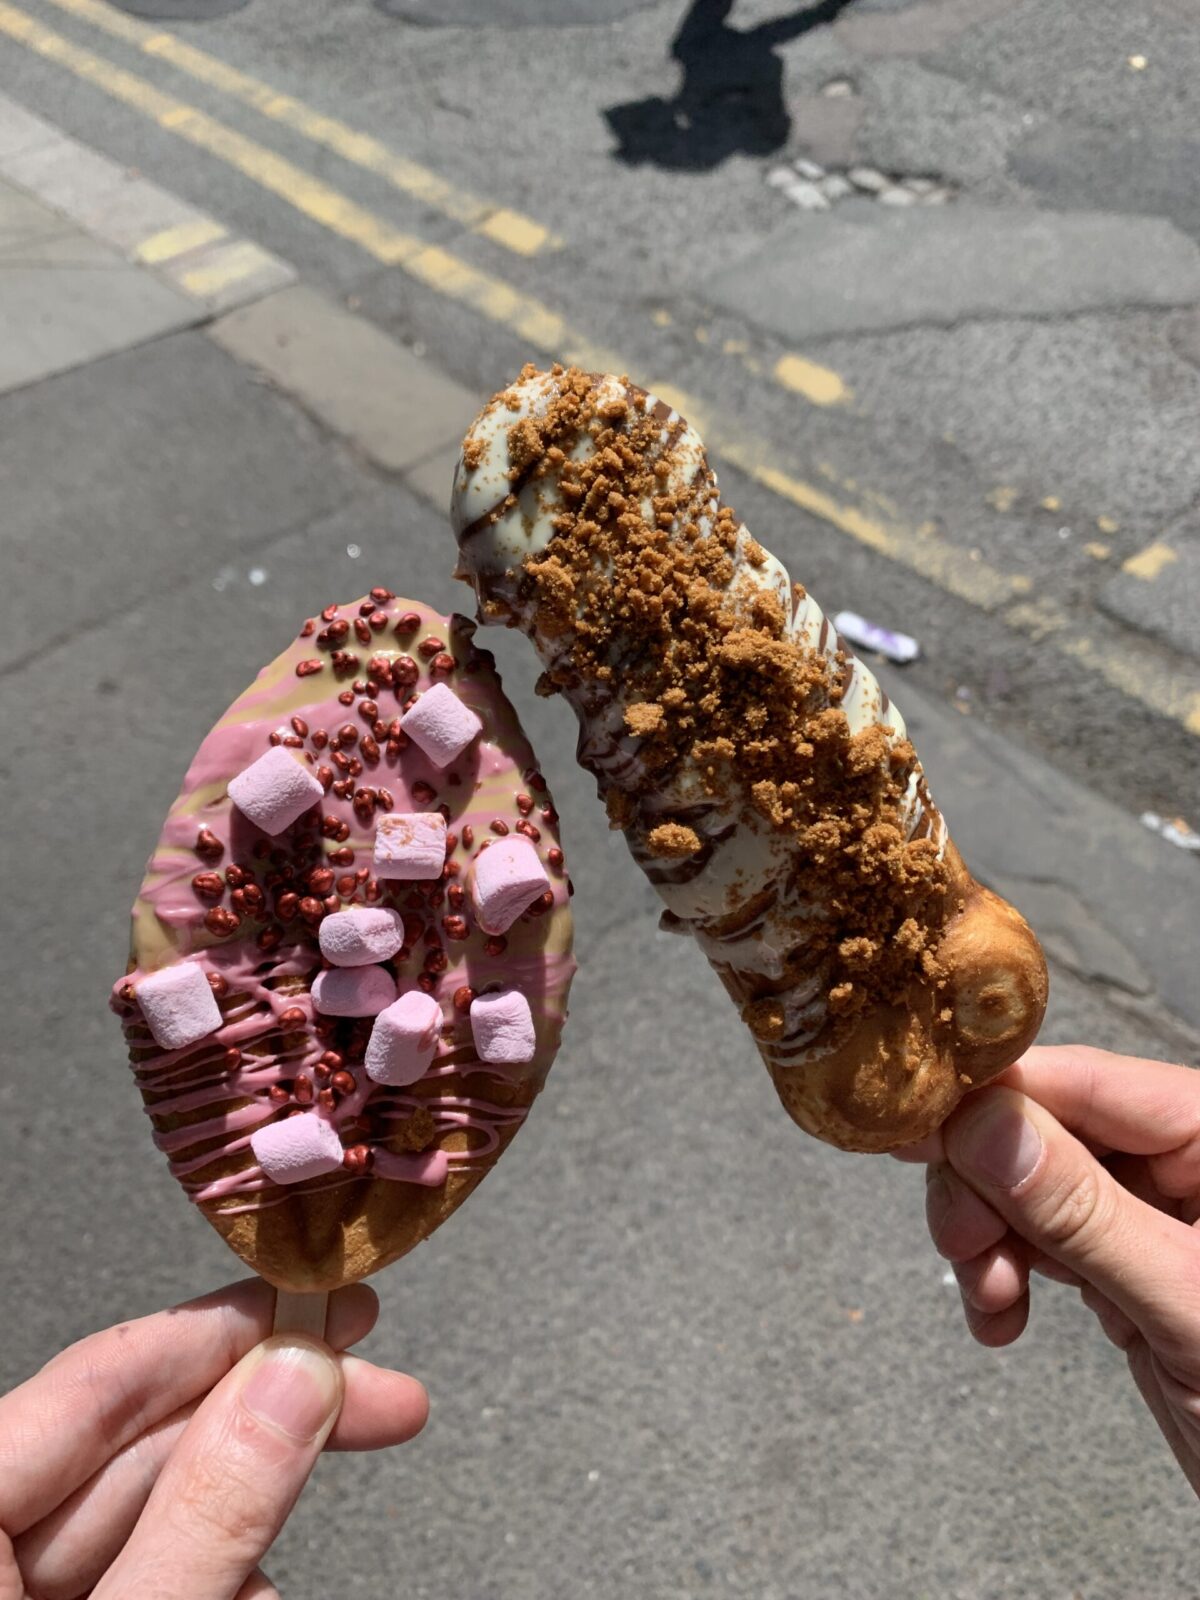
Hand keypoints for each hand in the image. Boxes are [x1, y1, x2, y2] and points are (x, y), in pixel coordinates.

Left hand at [0, 1277, 426, 1598]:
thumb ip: (211, 1512)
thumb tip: (295, 1382)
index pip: (102, 1378)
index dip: (227, 1330)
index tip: (325, 1305)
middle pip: (126, 1446)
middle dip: (261, 1423)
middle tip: (374, 1390)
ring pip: (129, 1519)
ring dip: (239, 1511)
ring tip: (320, 1514)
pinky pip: (115, 1579)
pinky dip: (196, 1573)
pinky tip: (256, 1587)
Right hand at [897, 1045, 1199, 1495]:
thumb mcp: (1184, 1301)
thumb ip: (1083, 1210)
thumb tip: (981, 1125)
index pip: (1087, 1080)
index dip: (995, 1097)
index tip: (916, 1125)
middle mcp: (1184, 1158)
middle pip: (1042, 1127)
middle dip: (984, 1184)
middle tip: (962, 1245)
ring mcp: (1153, 1209)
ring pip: (1026, 1183)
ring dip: (987, 1236)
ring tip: (991, 1298)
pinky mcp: (1127, 1260)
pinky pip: (1040, 1238)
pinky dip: (1004, 1271)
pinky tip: (1002, 1318)